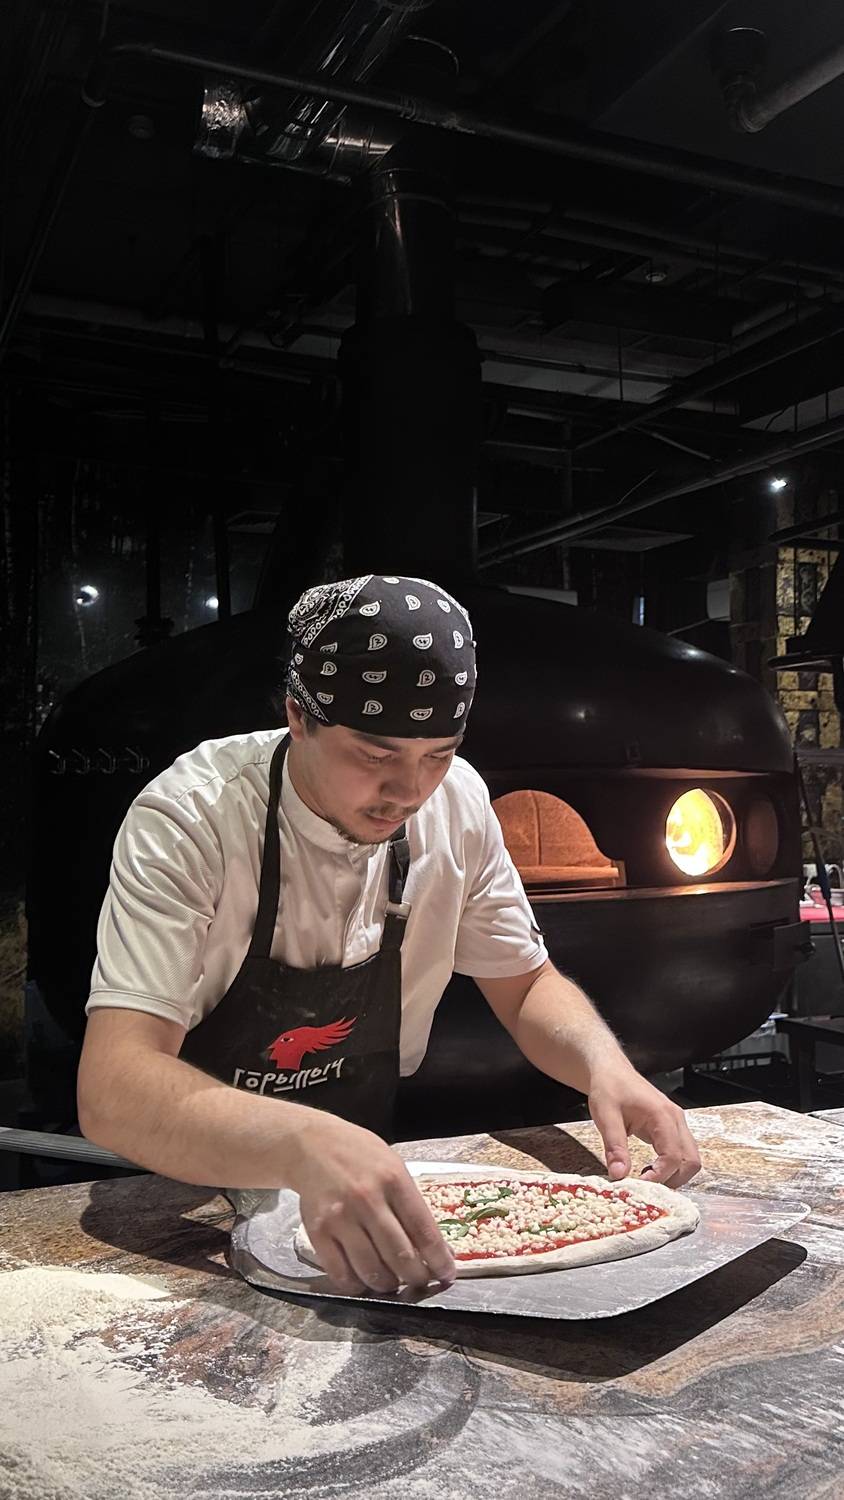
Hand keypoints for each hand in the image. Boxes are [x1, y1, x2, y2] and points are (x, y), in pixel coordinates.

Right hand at [286, 1111, 455, 1294]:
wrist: (311, 1145)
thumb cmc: (359, 1156)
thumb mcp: (394, 1167)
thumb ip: (411, 1204)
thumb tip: (435, 1247)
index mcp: (394, 1180)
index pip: (424, 1231)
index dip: (439, 1260)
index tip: (446, 1274)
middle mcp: (367, 1200)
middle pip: (400, 1256)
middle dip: (417, 1278)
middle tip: (421, 1282)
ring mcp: (340, 1218)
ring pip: (372, 1270)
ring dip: (388, 1285)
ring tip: (394, 1283)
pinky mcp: (317, 1232)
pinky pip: (341, 1273)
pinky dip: (357, 1286)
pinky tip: (364, 1281)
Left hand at [588, 1066, 700, 1187]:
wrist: (612, 1070)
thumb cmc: (609, 1087)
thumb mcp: (605, 1115)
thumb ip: (614, 1146)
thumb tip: (619, 1175)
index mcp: (662, 1115)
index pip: (673, 1156)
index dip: (659, 1176)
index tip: (638, 1186)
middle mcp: (676, 1119)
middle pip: (691, 1161)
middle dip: (673, 1180)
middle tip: (647, 1188)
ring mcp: (677, 1123)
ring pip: (690, 1159)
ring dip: (674, 1175)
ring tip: (646, 1179)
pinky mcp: (672, 1128)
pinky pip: (681, 1153)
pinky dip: (671, 1167)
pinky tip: (649, 1169)